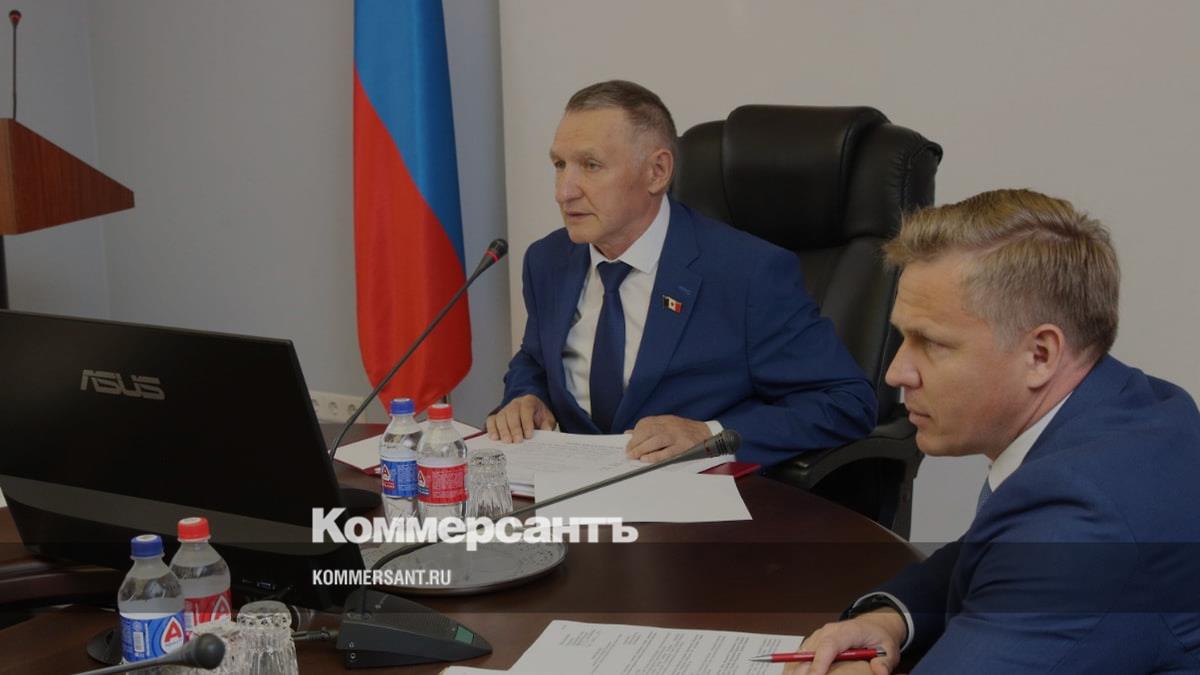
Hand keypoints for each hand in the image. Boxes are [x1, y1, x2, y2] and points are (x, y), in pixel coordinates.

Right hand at [486, 395, 555, 441]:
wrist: (532, 412)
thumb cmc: (539, 416)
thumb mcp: (547, 418)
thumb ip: (547, 424)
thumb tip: (546, 432)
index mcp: (529, 401)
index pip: (526, 409)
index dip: (527, 422)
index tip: (529, 435)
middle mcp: (515, 403)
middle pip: (511, 414)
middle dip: (514, 428)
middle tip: (517, 441)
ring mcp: (505, 409)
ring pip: (500, 417)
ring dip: (503, 430)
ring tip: (507, 441)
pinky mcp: (497, 417)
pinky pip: (491, 420)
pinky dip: (491, 429)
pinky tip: (495, 438)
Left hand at [625, 415, 710, 462]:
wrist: (709, 435)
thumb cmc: (686, 431)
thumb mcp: (667, 425)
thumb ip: (649, 429)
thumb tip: (629, 433)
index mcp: (666, 420)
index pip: (645, 423)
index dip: (635, 433)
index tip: (628, 443)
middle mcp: (670, 426)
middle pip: (648, 431)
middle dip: (635, 442)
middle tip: (629, 452)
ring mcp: (677, 436)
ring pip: (656, 440)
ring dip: (642, 449)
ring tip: (634, 456)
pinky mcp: (684, 447)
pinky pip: (667, 452)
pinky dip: (655, 456)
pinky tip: (647, 460)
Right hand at [785, 610, 903, 674]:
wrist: (872, 626)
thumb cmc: (878, 638)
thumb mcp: (889, 649)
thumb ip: (885, 661)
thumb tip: (879, 671)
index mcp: (847, 631)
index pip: (829, 645)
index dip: (820, 662)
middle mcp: (828, 631)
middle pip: (810, 650)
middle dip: (804, 669)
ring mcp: (819, 636)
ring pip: (802, 652)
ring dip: (797, 668)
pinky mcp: (813, 642)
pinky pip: (800, 654)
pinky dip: (796, 666)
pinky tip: (795, 674)